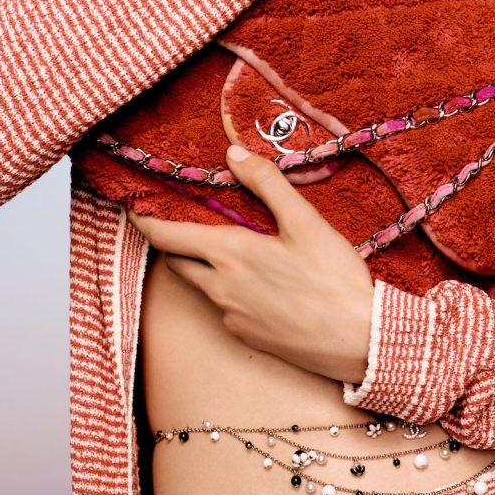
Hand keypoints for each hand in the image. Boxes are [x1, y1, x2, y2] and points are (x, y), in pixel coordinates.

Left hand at [128, 142, 375, 383]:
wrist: (360, 341)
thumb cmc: (334, 279)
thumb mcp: (306, 222)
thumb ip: (268, 184)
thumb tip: (234, 153)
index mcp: (229, 254)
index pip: (166, 236)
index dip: (145, 221)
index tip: (135, 207)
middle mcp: (220, 288)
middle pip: (177, 262)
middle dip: (173, 242)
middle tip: (182, 222)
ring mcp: (231, 316)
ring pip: (201, 285)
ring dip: (203, 266)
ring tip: (228, 249)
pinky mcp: (246, 336)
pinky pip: (224, 308)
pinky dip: (228, 290)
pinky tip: (259, 283)